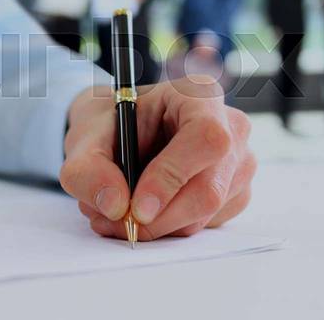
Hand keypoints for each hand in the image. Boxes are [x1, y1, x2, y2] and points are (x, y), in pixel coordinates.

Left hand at [60, 76, 254, 239]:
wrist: (118, 135)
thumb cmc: (109, 126)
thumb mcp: (84, 138)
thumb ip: (88, 168)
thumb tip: (114, 205)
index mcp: (198, 95)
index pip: (205, 137)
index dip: (172, 176)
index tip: (136, 207)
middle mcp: (230, 127)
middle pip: (209, 188)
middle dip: (159, 217)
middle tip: (116, 222)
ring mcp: (238, 162)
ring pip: (206, 213)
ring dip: (158, 226)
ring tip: (117, 213)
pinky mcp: (235, 193)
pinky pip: (206, 225)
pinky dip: (169, 229)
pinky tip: (145, 210)